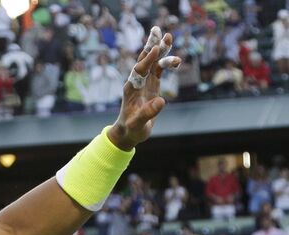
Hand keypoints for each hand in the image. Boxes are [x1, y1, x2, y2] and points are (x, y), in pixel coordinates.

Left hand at [107, 26, 180, 150]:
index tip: (156, 49)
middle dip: (151, 46)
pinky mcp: (151, 85)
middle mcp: (137, 82)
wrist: (129, 132)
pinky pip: (159, 70)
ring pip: (153, 62)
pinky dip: (167, 63)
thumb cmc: (131, 129)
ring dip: (161, 50)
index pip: (139, 71)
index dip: (147, 60)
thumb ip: (148, 113)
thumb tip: (162, 101)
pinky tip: (176, 61)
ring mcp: (145, 82)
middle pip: (144, 60)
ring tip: (169, 36)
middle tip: (157, 31)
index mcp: (131, 89)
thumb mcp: (138, 124)